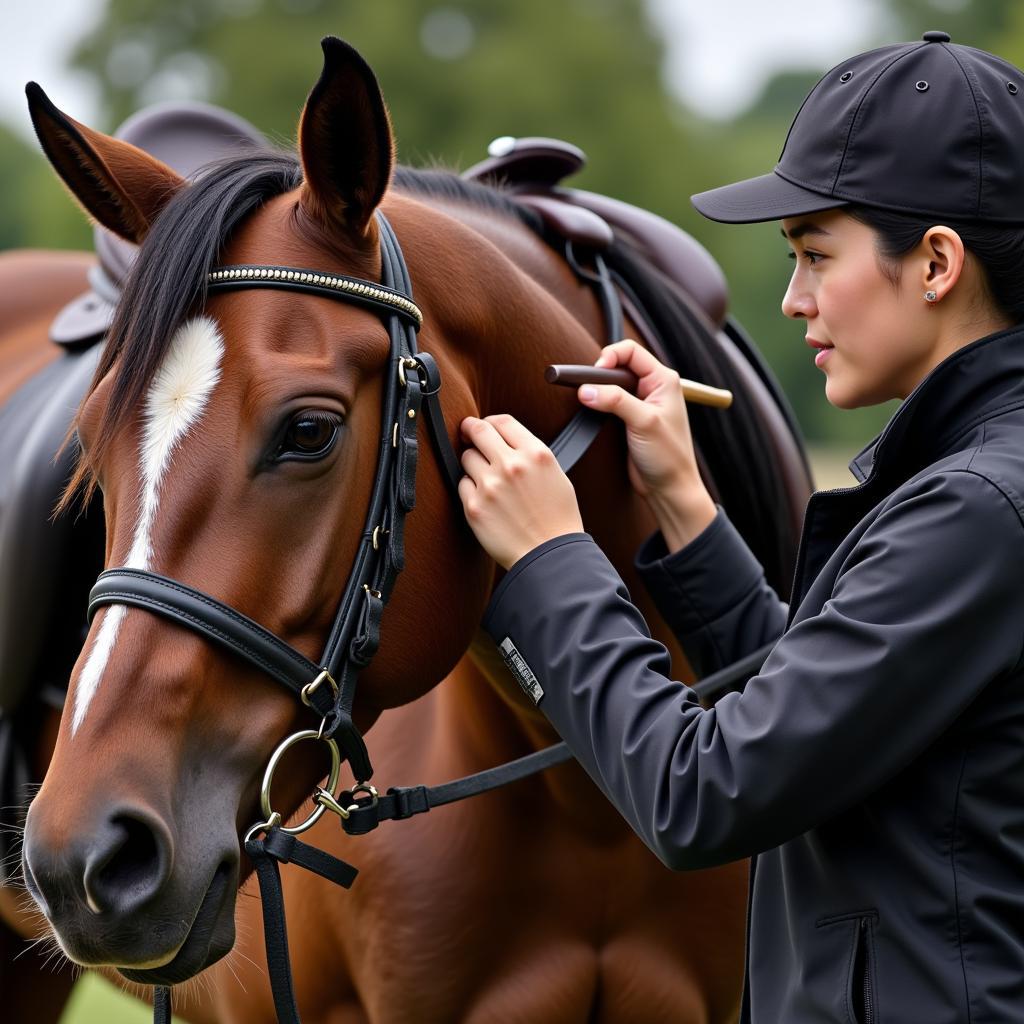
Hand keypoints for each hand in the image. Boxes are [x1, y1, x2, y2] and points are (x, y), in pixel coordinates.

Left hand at [458, 414, 583, 569]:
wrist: (549, 555)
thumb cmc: (557, 518)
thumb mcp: (555, 474)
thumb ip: (531, 453)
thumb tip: (506, 441)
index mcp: (535, 454)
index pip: (502, 421)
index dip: (489, 421)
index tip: (484, 426)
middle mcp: (511, 465)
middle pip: (477, 430)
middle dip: (470, 430)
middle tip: (466, 434)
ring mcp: (490, 485)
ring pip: (466, 457)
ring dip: (472, 464)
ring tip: (486, 479)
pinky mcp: (475, 505)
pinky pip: (462, 484)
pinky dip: (470, 489)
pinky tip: (485, 500)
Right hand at [578, 339, 715, 549]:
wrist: (669, 489)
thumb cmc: (669, 457)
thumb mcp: (644, 422)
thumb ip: (615, 401)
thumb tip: (586, 390)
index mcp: (663, 380)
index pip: (631, 351)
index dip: (609, 357)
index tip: (594, 373)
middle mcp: (652, 388)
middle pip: (618, 366)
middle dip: (599, 374)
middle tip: (585, 389)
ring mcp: (639, 404)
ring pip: (610, 385)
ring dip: (597, 391)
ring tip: (586, 400)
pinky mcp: (628, 420)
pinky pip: (608, 404)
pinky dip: (597, 405)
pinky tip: (591, 412)